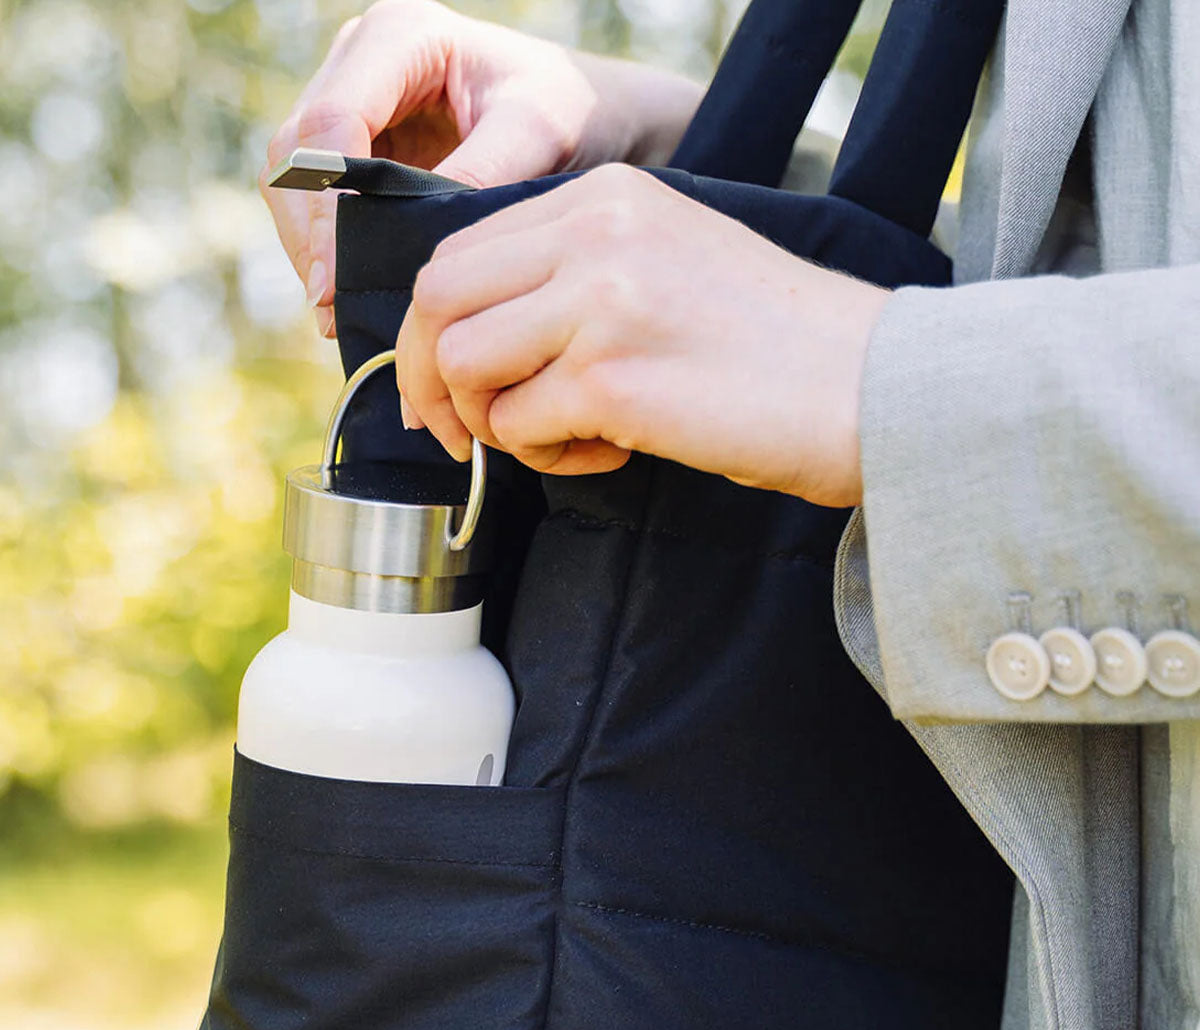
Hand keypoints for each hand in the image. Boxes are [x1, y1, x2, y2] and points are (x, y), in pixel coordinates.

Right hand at [260, 0, 702, 338]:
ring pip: (293, 178)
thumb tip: (422, 241)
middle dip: (308, 231)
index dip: (326, 204)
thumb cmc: (567, 111)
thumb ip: (481, 175)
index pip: (331, 121)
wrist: (585, 114)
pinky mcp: (358, 145)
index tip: (335, 275)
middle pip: (295, 150)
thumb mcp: (538, 135)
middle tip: (329, 304)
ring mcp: (353, 100)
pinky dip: (326, 248)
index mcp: (402, 36)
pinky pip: (317, 200)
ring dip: (309, 245)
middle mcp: (362, 59)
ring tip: (335, 311)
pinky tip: (347, 296)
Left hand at [395, 164, 889, 507]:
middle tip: (458, 434)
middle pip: (438, 299)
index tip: (446, 386)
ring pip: (462, 363)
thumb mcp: (667, 267)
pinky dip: (545, 456)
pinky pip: (517, 426)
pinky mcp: (613, 377)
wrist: (871, 387)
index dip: (432, 329)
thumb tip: (482, 337)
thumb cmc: (776, 346)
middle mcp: (596, 232)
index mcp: (606, 197)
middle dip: (428, 380)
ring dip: (494, 422)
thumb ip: (575, 277)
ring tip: (564, 438)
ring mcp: (601, 300)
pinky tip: (608, 455)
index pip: (459, 251)